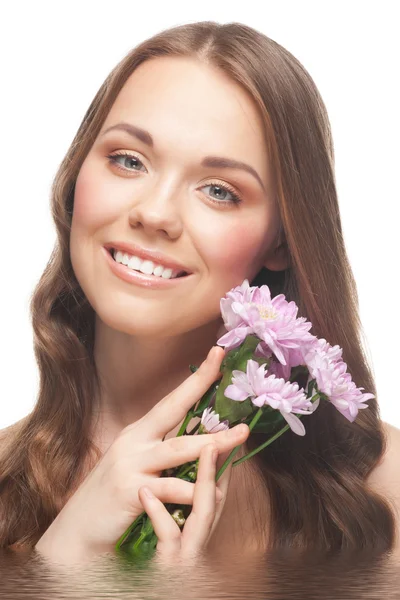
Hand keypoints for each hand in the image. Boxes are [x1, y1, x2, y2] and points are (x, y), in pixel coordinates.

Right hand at [34, 346, 248, 566]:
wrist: (77, 532)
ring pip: (178, 449)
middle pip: (173, 410)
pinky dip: (191, 492)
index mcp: (138, 432)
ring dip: (213, 444)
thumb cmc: (114, 497)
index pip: (172, 400)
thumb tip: (202, 440)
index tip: (218, 355)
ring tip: (240, 437)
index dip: (196, 379)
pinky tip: (208, 493)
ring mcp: (130, 464)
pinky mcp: (128, 491)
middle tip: (227, 370)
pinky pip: (168, 490)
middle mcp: (133, 441)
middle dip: (201, 389)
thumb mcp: (136, 464)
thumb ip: (162, 450)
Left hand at [138, 441, 231, 565]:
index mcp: (197, 527)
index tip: (225, 429)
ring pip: (203, 515)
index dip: (224, 459)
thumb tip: (188, 459)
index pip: (218, 488)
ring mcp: (186, 554)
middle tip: (223, 431)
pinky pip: (169, 539)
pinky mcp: (170, 568)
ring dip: (204, 481)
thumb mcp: (172, 526)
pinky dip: (160, 514)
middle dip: (223, 463)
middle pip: (217, 498)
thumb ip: (181, 498)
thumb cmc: (148, 558)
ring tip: (205, 449)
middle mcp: (197, 539)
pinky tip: (146, 493)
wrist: (124, 588)